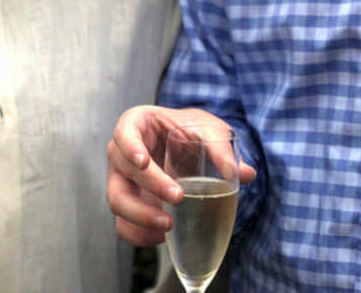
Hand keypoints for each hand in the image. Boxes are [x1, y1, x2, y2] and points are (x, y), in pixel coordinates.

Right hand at [106, 105, 254, 245]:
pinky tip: (163, 237)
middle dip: (150, 186)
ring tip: (169, 225)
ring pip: (117, 202)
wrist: (186, 146)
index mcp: (137, 124)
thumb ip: (223, 149)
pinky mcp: (128, 205)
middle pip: (123, 171)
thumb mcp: (209, 129)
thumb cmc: (191, 130)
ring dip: (141, 217)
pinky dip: (139, 234)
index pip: (124, 133)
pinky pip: (123, 225)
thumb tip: (243, 173)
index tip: (144, 161)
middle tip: (177, 197)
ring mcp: (121, 180)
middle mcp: (122, 153)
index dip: (130, 147)